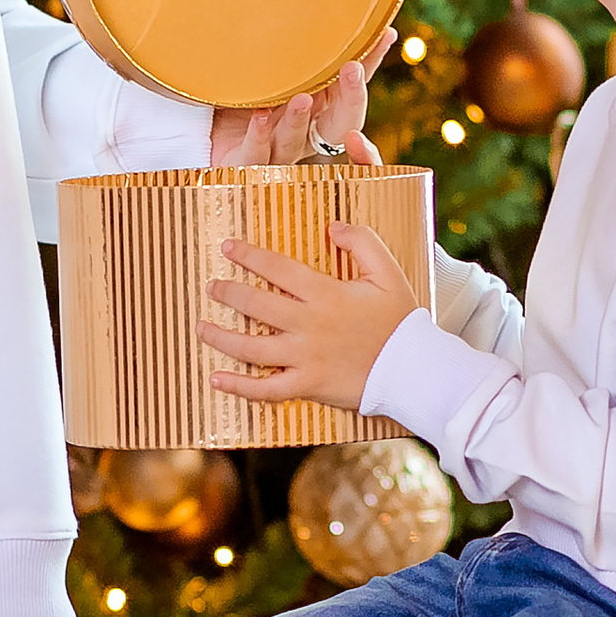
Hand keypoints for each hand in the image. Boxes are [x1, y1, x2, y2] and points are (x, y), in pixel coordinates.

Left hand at [199, 224, 421, 414]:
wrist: (414, 370)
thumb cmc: (401, 321)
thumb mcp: (388, 272)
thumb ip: (362, 242)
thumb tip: (333, 227)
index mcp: (325, 294)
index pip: (277, 268)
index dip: (249, 255)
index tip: (227, 246)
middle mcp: (309, 325)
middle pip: (256, 304)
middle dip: (228, 292)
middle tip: (211, 286)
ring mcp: (305, 358)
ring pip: (252, 348)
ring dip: (221, 337)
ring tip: (201, 327)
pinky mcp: (308, 386)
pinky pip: (267, 389)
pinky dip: (239, 386)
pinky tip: (217, 378)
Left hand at [209, 29, 393, 166]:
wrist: (206, 133)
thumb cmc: (246, 94)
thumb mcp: (272, 64)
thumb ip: (295, 44)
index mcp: (317, 107)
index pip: (352, 85)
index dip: (371, 62)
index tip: (385, 33)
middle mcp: (304, 129)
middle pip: (340, 122)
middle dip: (351, 98)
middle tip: (352, 69)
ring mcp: (277, 148)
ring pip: (297, 140)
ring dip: (300, 119)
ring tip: (301, 98)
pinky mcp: (247, 161)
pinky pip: (257, 153)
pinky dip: (259, 135)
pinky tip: (260, 116)